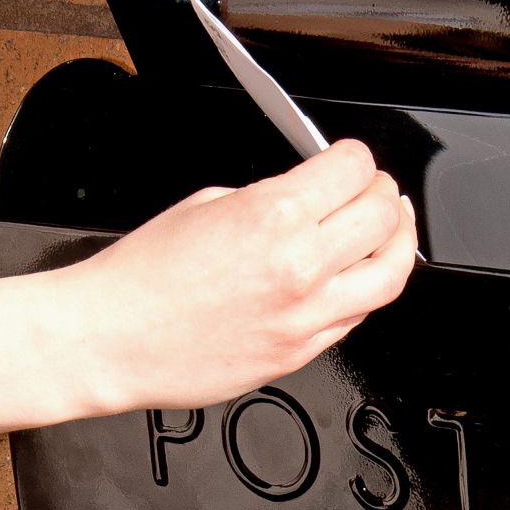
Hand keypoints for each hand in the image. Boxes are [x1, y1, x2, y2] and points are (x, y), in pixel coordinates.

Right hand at [67, 141, 418, 411]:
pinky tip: (358, 277)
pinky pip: (357, 317)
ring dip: (399, 243)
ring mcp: (306, 316)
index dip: (355, 157)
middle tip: (376, 188)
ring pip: (391, 275)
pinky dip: (366, 290)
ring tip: (393, 231)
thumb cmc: (142, 278)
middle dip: (383, 192)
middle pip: (384, 216)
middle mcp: (301, 267)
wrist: (110, 340)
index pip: (352, 169)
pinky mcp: (301, 353)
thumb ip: (269, 199)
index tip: (350, 159)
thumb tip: (306, 198)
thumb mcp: (206, 205)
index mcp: (275, 216)